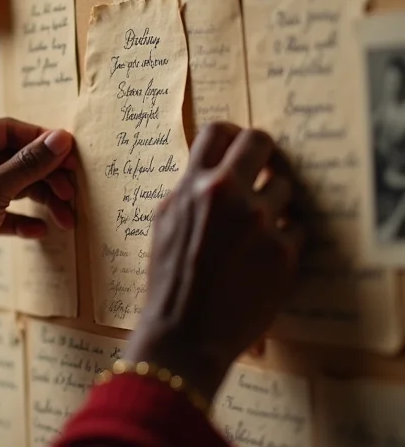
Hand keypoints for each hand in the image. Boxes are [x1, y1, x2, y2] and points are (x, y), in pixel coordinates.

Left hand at [0, 119, 75, 319]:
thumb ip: (30, 163)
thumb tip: (62, 138)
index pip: (9, 130)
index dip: (42, 141)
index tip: (72, 154)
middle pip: (17, 157)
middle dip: (47, 176)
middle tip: (72, 192)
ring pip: (17, 183)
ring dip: (43, 200)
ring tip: (67, 218)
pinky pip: (9, 208)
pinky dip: (26, 218)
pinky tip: (41, 231)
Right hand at [124, 122, 304, 402]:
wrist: (184, 332)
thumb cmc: (169, 278)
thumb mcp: (165, 220)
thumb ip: (190, 188)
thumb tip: (212, 167)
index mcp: (194, 185)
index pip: (218, 131)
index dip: (231, 133)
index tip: (238, 145)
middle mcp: (228, 195)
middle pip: (260, 141)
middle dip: (265, 151)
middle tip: (265, 166)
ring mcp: (260, 222)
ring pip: (287, 186)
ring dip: (277, 199)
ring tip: (264, 222)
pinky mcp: (285, 253)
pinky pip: (299, 227)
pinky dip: (287, 236)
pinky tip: (269, 252)